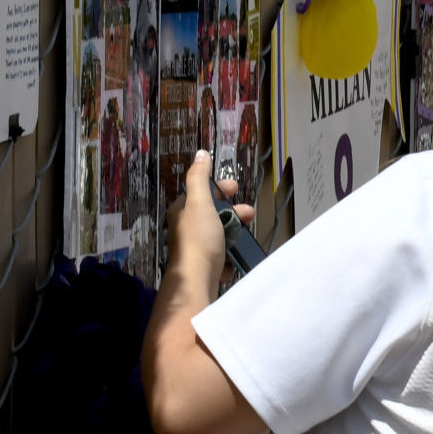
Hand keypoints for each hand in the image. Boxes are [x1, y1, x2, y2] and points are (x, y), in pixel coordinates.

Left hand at [166, 151, 255, 297]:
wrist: (196, 280)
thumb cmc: (199, 238)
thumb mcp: (199, 202)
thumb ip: (199, 178)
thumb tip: (201, 154)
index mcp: (183, 211)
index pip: (200, 192)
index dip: (219, 187)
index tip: (236, 187)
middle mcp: (187, 228)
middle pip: (213, 213)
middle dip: (233, 210)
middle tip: (249, 213)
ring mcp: (196, 248)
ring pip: (219, 233)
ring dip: (235, 229)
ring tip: (247, 233)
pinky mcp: (206, 265)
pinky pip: (222, 254)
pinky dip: (231, 251)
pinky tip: (237, 253)